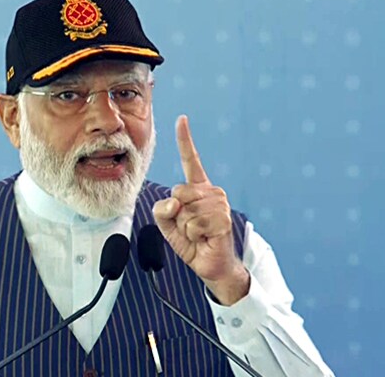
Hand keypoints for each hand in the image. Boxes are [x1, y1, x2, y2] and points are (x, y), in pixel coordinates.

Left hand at [152, 115, 248, 304]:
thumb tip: (175, 202)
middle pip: (178, 191)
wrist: (212, 265)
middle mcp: (211, 191)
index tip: (181, 120)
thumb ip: (162, 209)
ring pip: (184, 210)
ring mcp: (219, 204)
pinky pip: (193, 223)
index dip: (185, 140)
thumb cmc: (192, 242)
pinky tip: (204, 238)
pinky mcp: (222, 218)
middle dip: (177, 215)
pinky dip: (193, 235)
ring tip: (198, 234)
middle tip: (190, 228)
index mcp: (198, 189)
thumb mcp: (167, 224)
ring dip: (185, 228)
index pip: (191, 160)